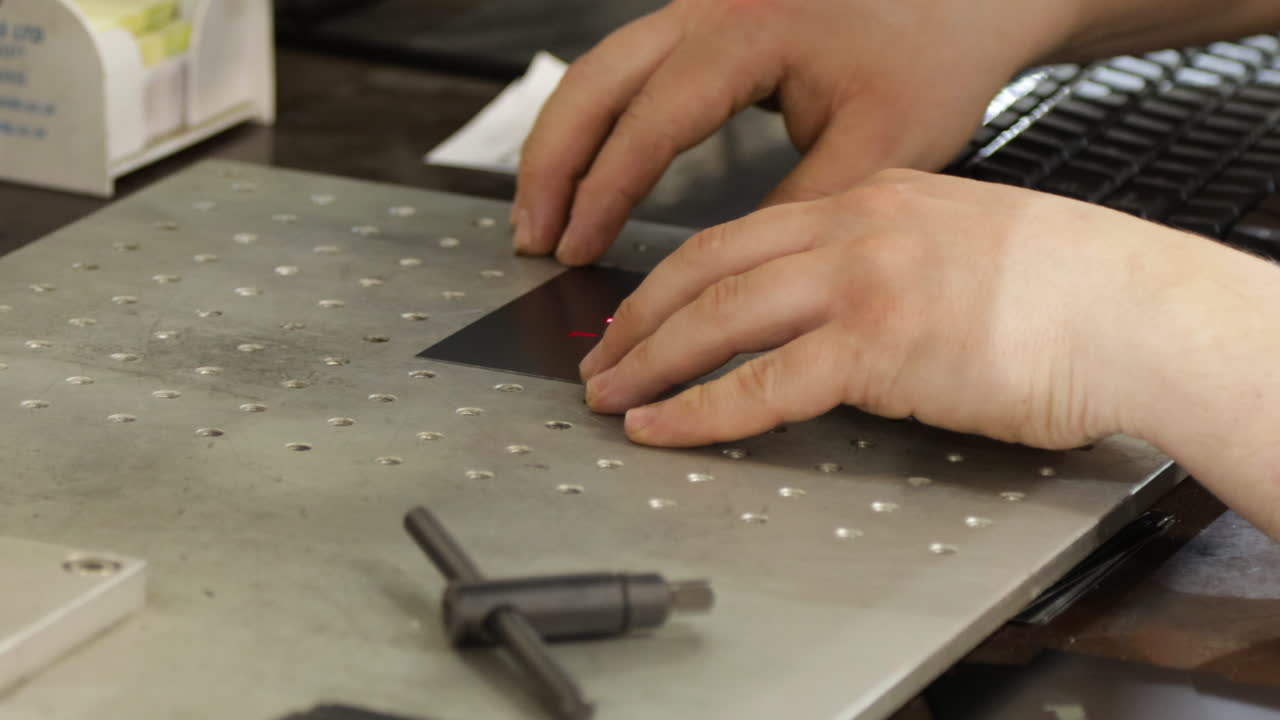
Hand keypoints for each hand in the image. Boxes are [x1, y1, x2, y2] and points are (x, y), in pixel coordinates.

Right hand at [512, 0, 1078, 264]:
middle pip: (593, 81)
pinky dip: (596, 122)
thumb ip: (796, 209)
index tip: (577, 250)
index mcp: (749, 33)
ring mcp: (703, 5)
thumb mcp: (876, 146)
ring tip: (542, 212)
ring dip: (562, 140)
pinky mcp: (709, 18)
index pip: (648, 121)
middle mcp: (711, 7)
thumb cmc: (935, 55)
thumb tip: (725, 270)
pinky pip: (626, 68)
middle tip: (531, 236)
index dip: (603, 193)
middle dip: (550, 163)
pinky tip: (588, 167)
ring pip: (598, 69)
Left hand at [578, 170, 1189, 451]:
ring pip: (720, 316)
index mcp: (874, 196)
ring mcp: (864, 282)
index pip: (743, 233)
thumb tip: (830, 310)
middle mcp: (857, 227)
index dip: (677, 277)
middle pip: (710, 266)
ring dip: (652, 359)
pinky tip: (663, 427)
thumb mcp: (960, 243)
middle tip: (602, 355)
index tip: (644, 311)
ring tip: (610, 393)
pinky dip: (700, 410)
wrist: (1137, 313)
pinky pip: (761, 383)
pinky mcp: (879, 346)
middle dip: (641, 316)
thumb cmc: (1068, 291)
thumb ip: (886, 262)